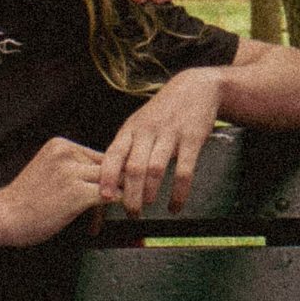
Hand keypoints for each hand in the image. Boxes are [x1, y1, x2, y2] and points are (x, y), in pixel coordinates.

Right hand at [0, 137, 112, 246]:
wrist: (2, 217)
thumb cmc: (25, 201)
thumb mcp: (49, 170)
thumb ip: (73, 167)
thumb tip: (107, 176)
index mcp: (60, 144)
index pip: (98, 157)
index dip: (103, 178)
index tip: (100, 197)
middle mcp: (67, 152)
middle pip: (107, 168)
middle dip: (110, 188)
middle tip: (107, 209)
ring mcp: (72, 172)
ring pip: (111, 182)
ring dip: (112, 199)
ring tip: (100, 220)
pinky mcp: (77, 193)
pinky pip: (109, 196)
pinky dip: (111, 209)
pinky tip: (98, 224)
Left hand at [99, 69, 219, 215]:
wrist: (196, 88)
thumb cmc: (163, 112)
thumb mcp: (140, 123)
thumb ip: (127, 147)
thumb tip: (110, 180)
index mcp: (131, 129)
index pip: (113, 154)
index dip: (107, 176)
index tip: (103, 197)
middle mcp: (147, 131)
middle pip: (133, 167)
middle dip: (130, 194)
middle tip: (131, 213)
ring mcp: (170, 134)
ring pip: (155, 168)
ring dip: (150, 192)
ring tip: (148, 207)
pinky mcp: (192, 138)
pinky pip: (184, 170)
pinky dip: (179, 192)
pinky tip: (175, 206)